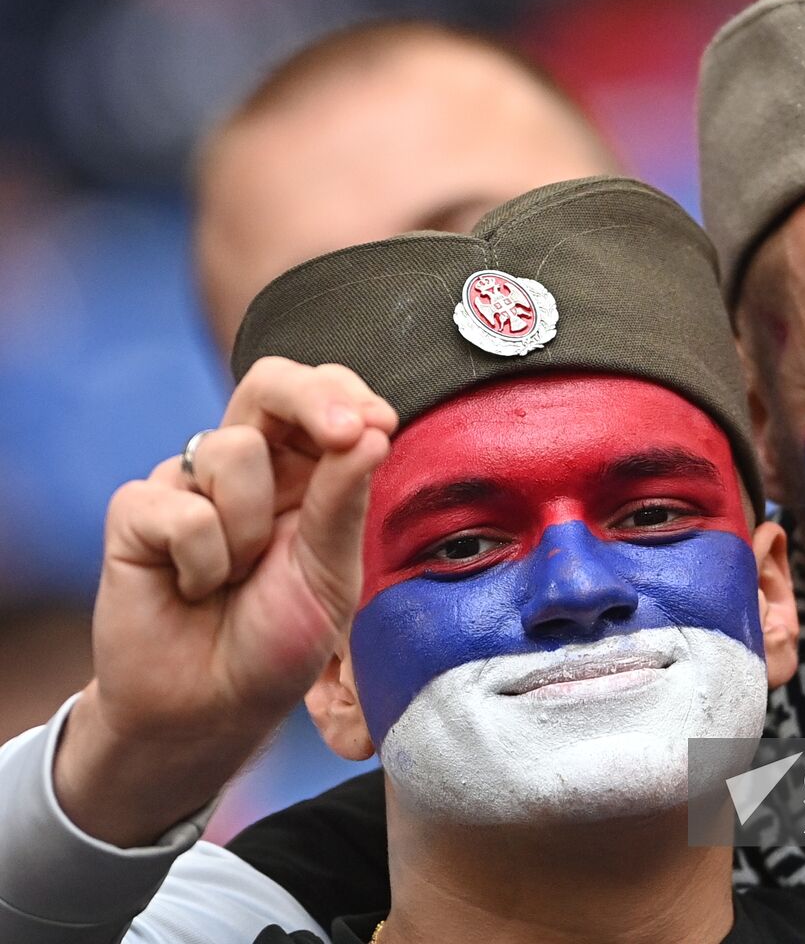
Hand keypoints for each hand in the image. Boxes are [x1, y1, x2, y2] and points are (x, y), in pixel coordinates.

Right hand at [55, 358, 396, 845]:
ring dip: (250, 528)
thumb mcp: (330, 574)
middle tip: (345, 431)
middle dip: (311, 399)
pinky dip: (201, 562)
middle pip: (269, 384)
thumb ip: (344, 501)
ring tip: (237, 577)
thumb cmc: (277, 639)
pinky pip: (181, 510)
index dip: (347, 395)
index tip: (380, 422)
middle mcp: (248, 465)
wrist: (211, 708)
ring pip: (230, 450)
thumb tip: (372, 431)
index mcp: (306, 470)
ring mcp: (189, 483)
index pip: (324, 397)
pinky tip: (193, 590)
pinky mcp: (137, 513)